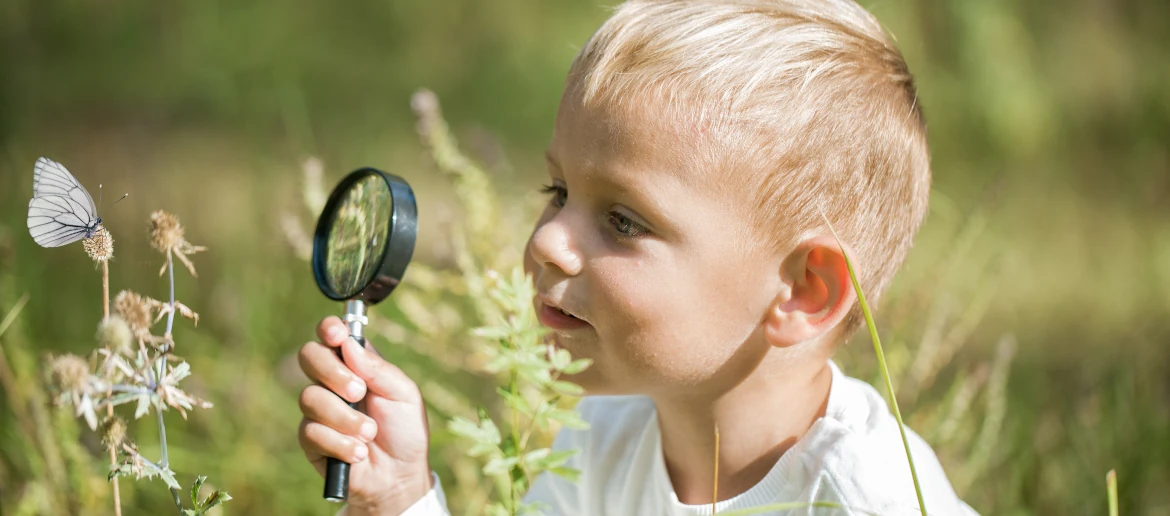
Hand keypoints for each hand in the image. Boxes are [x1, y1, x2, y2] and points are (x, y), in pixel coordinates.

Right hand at [298, 316, 433, 514]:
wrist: (399, 475)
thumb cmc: (405, 431)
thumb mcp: (404, 395)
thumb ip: (378, 368)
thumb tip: (349, 344)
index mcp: (356, 364)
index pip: (332, 335)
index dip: (329, 329)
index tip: (337, 335)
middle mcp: (333, 381)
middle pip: (309, 356)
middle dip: (333, 373)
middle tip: (359, 392)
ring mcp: (319, 409)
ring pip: (310, 397)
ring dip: (345, 418)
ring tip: (370, 434)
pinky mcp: (311, 438)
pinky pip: (311, 431)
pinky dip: (340, 443)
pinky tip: (359, 453)